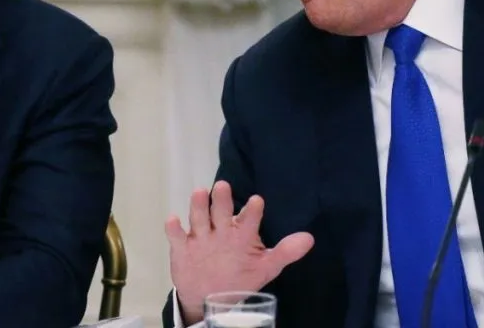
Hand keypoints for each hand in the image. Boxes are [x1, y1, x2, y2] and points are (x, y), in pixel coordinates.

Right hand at [165, 181, 314, 324]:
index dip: (251, 211)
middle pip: (220, 211)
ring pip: (199, 218)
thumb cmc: (240, 276)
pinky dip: (174, 229)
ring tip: (199, 193)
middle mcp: (220, 231)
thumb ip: (285, 252)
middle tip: (223, 186)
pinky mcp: (182, 248)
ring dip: (198, 206)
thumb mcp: (265, 267)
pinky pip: (177, 237)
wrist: (210, 297)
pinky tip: (173, 220)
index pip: (248, 219)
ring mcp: (201, 237)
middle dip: (221, 200)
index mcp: (241, 234)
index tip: (257, 201)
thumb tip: (309, 238)